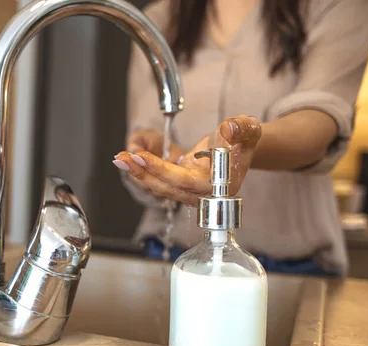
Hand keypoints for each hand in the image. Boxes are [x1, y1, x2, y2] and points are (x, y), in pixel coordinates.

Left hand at [113, 115, 260, 206]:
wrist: (239, 148)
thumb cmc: (242, 140)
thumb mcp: (247, 129)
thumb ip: (241, 128)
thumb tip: (230, 129)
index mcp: (219, 186)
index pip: (186, 181)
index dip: (163, 171)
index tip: (143, 158)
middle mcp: (202, 195)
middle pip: (167, 188)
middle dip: (143, 173)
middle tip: (123, 158)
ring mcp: (190, 193)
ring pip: (160, 187)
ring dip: (138, 173)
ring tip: (120, 158)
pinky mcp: (180, 187)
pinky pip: (159, 182)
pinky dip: (142, 171)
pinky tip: (127, 160)